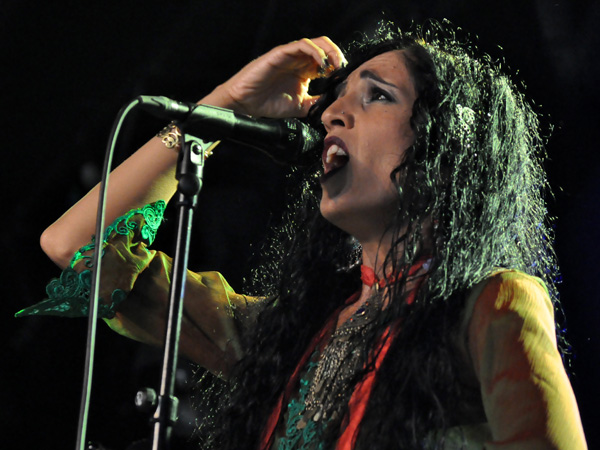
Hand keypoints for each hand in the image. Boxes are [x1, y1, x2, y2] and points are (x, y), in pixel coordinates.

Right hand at [202, 37, 345, 117]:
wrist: (246, 103)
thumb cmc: (268, 104)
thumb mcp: (300, 107)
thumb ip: (315, 103)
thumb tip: (332, 102)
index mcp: (303, 71)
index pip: (326, 61)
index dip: (337, 67)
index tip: (343, 78)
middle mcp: (298, 60)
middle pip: (324, 48)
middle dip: (336, 56)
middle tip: (341, 69)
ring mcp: (289, 55)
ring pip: (315, 43)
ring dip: (329, 51)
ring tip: (334, 65)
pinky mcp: (280, 53)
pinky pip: (301, 45)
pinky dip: (315, 51)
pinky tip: (321, 63)